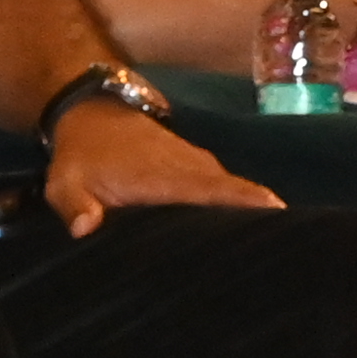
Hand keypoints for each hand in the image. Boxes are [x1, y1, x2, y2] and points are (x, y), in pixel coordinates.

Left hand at [41, 94, 279, 237]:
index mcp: (162, 176)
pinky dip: (240, 203)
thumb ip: (76, 206)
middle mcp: (189, 168)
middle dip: (261, 216)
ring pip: (232, 189)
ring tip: (279, 245)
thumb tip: (84, 229)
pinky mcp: (196, 166)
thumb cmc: (81, 155)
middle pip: (234, 193)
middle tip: (290, 247)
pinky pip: (224, 187)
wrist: (91, 110)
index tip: (277, 213)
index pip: (210, 190)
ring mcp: (195, 164)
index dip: (242, 202)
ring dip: (253, 211)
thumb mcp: (66, 182)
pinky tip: (251, 229)